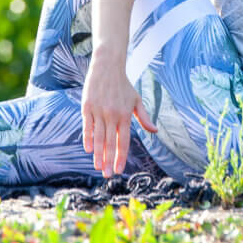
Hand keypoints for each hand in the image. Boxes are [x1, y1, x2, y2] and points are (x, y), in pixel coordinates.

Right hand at [80, 60, 156, 177]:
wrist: (107, 66)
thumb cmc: (123, 85)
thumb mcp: (136, 100)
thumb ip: (144, 117)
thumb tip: (154, 131)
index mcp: (125, 115)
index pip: (123, 141)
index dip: (121, 157)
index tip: (119, 170)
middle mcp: (112, 114)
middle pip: (110, 142)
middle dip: (108, 160)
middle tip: (107, 175)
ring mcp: (99, 111)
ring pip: (98, 137)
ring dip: (98, 154)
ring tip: (98, 167)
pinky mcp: (87, 106)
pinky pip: (87, 126)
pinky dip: (87, 138)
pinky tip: (88, 150)